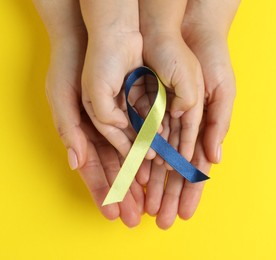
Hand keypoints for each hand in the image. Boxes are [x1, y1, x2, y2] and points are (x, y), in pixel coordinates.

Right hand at [34, 0, 144, 227]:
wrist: (97, 38)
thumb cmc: (71, 67)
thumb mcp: (62, 97)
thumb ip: (69, 130)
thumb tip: (75, 162)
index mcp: (83, 134)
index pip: (95, 171)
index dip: (104, 192)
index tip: (113, 215)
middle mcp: (104, 133)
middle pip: (117, 170)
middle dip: (127, 193)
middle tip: (136, 217)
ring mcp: (122, 122)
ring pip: (134, 156)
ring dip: (143, 177)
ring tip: (152, 198)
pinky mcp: (138, 110)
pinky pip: (147, 135)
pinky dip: (153, 151)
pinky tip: (160, 166)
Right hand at [79, 0, 153, 158]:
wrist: (118, 31)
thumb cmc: (102, 59)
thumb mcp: (95, 90)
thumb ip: (103, 114)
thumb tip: (121, 127)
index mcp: (92, 109)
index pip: (109, 137)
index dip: (122, 150)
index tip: (135, 165)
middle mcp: (107, 106)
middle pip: (124, 135)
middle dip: (137, 149)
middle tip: (151, 162)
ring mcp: (122, 98)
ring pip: (137, 124)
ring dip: (148, 136)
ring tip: (160, 150)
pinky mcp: (136, 90)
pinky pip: (146, 110)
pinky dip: (154, 120)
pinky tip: (163, 129)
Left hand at [143, 0, 239, 228]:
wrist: (185, 32)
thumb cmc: (211, 60)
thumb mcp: (222, 91)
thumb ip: (219, 124)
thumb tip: (215, 158)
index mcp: (205, 128)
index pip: (196, 167)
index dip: (190, 191)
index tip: (183, 213)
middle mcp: (185, 129)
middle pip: (175, 171)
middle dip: (169, 196)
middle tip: (161, 220)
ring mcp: (166, 121)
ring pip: (158, 160)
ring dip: (153, 186)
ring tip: (147, 207)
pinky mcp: (149, 110)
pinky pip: (144, 139)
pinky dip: (140, 160)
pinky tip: (137, 178)